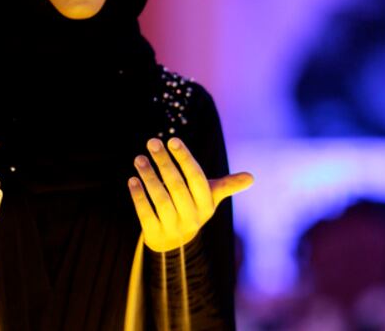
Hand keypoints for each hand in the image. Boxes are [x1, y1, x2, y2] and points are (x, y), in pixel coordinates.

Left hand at [128, 137, 252, 251]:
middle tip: (152, 142)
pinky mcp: (156, 235)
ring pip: (161, 200)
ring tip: (139, 158)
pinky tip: (132, 180)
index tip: (172, 140)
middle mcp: (193, 217)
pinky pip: (146, 214)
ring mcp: (174, 227)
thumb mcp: (209, 198)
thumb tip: (252, 178)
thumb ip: (226, 186)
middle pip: (177, 186)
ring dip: (149, 177)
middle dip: (164, 162)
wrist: (176, 244)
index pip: (197, 178)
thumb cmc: (192, 208)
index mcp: (207, 204)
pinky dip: (139, 196)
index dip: (185, 159)